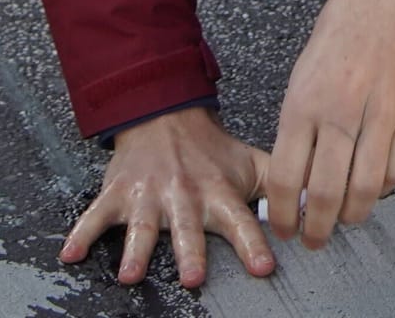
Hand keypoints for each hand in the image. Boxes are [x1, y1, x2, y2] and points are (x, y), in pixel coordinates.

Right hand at [60, 106, 274, 287]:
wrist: (165, 117)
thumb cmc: (212, 151)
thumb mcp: (252, 164)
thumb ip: (286, 185)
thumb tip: (324, 201)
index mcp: (219, 194)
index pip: (242, 222)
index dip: (253, 245)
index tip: (264, 267)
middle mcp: (185, 197)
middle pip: (189, 230)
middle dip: (191, 253)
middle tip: (194, 278)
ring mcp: (149, 196)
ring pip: (143, 227)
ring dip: (137, 251)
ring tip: (132, 275)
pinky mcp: (118, 195)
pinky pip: (96, 216)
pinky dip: (82, 234)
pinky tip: (70, 255)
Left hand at [265, 0, 394, 248]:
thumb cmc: (341, 33)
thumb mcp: (301, 76)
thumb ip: (298, 126)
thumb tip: (297, 175)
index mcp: (304, 104)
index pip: (287, 178)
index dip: (284, 214)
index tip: (285, 227)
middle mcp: (340, 114)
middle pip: (326, 193)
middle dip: (316, 229)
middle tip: (314, 239)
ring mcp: (380, 116)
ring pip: (365, 189)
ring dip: (352, 216)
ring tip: (345, 221)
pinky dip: (384, 188)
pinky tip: (374, 188)